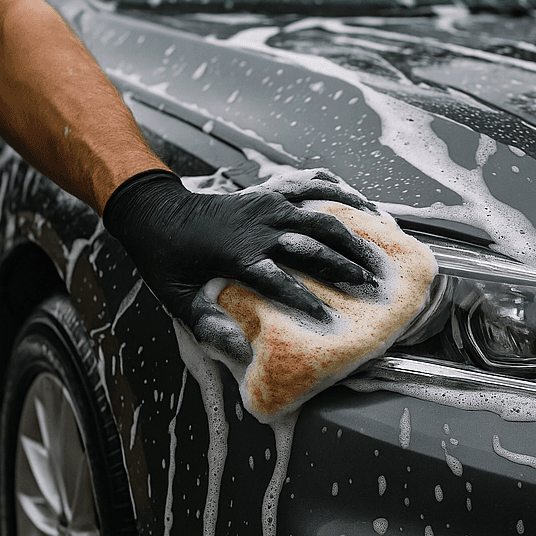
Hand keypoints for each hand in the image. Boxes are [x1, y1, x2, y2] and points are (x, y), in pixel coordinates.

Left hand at [103, 168, 379, 360]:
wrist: (157, 211)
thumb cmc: (168, 261)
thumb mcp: (176, 299)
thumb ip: (207, 324)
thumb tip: (238, 349)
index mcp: (236, 254)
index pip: (279, 281)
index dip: (306, 302)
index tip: (330, 321)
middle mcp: (258, 226)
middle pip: (312, 245)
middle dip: (345, 268)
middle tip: (372, 289)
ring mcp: (268, 204)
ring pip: (321, 217)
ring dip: (352, 237)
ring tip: (378, 259)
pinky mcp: (271, 192)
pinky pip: (312, 187)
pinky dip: (340, 194)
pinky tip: (364, 205)